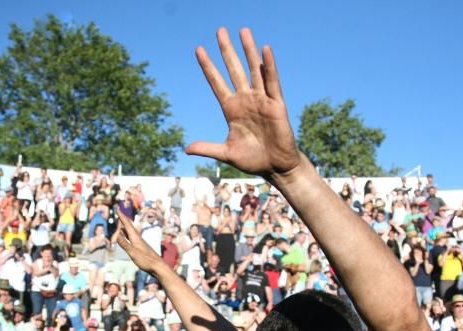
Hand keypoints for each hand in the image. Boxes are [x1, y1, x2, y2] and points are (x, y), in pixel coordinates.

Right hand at [116, 217, 164, 273]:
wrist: (158, 267)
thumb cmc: (146, 261)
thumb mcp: (133, 253)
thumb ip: (125, 244)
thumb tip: (117, 235)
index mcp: (136, 238)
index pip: (127, 225)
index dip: (122, 217)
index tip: (117, 209)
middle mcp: (138, 239)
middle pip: (129, 227)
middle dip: (123, 220)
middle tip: (119, 213)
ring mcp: (140, 243)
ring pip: (131, 232)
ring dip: (125, 227)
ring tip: (121, 224)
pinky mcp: (141, 248)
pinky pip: (132, 238)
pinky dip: (128, 235)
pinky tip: (127, 237)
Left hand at [186, 28, 300, 178]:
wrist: (275, 168)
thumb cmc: (253, 160)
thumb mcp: (226, 153)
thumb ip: (208, 148)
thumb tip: (186, 148)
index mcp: (231, 110)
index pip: (217, 83)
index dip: (208, 67)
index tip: (199, 50)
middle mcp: (246, 100)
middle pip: (234, 70)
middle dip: (227, 51)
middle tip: (220, 31)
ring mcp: (261, 100)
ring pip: (254, 70)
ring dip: (248, 51)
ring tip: (243, 31)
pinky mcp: (276, 105)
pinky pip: (272, 82)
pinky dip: (269, 66)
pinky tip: (265, 50)